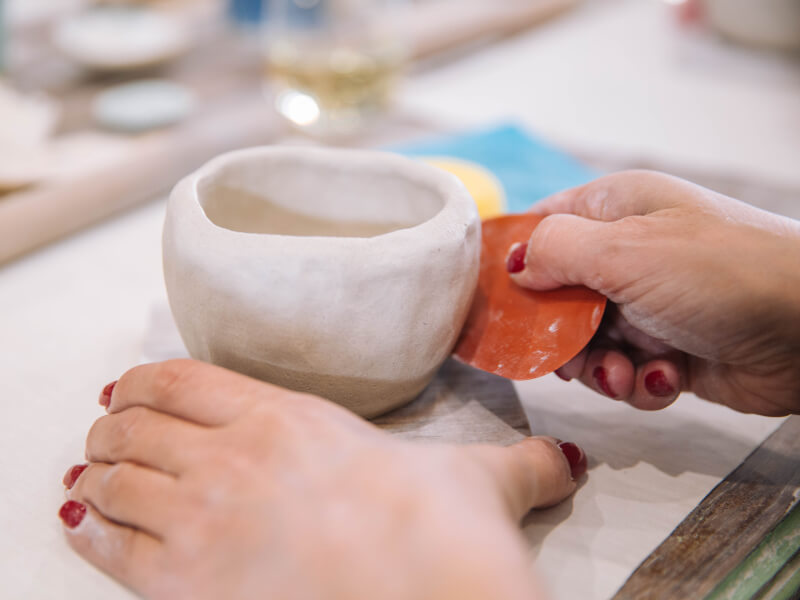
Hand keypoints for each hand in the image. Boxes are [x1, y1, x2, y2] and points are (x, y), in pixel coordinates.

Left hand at [59, 359, 585, 599]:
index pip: (180, 377)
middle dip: (115, 426)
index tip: (134, 389)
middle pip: (133, 422)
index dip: (145, 381)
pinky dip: (92, 530)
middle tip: (112, 433)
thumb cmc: (441, 541)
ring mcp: (204, 519)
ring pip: (113, 476)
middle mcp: (235, 458)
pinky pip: (107, 546)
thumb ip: (517, 464)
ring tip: (98, 474)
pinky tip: (90, 525)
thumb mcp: (477, 484)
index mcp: (289, 418)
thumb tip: (564, 459)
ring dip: (100, 472)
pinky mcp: (184, 586)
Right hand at [509, 171, 799, 415]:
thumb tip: (513, 265)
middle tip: (567, 356)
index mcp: (616, 209)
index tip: (494, 305)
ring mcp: (650, 302)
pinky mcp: (670, 347)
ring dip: (600, 367)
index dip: (514, 266)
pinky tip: (665, 378)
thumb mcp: (625, 251)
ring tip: (627, 371)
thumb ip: (554, 251)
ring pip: (588, 342)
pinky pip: (627, 369)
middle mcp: (629, 253)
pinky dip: (638, 381)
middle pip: (557, 297)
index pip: (541, 229)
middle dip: (560, 334)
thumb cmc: (723, 273)